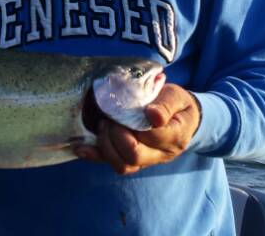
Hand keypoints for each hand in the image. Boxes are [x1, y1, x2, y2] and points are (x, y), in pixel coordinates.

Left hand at [75, 84, 200, 174]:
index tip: (126, 107)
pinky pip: (112, 164)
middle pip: (134, 156)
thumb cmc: (178, 105)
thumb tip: (152, 115)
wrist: (183, 119)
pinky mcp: (132, 161)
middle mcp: (161, 155)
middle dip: (116, 135)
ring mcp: (146, 161)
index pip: (152, 136)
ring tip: (104, 125)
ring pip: (122, 165)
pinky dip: (95, 156)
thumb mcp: (177, 97)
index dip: (134, 123)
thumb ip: (166, 105)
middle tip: (112, 118)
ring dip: (106, 145)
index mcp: (175, 137)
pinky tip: (81, 148)